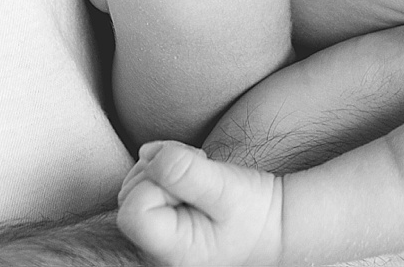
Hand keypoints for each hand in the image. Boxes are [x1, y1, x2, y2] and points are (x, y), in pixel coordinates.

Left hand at [119, 142, 280, 266]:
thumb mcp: (228, 189)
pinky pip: (145, 182)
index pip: (134, 211)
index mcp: (172, 249)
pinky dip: (164, 167)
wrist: (274, 222)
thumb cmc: (255, 212)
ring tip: (198, 172)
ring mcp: (158, 231)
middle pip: (129, 195)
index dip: (155, 184)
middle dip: (158, 171)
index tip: (191, 184)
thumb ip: (188, 173)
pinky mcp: (162, 214)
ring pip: (135, 184)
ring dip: (162, 165)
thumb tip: (150, 155)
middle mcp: (157, 245)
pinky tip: (191, 174)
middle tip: (197, 170)